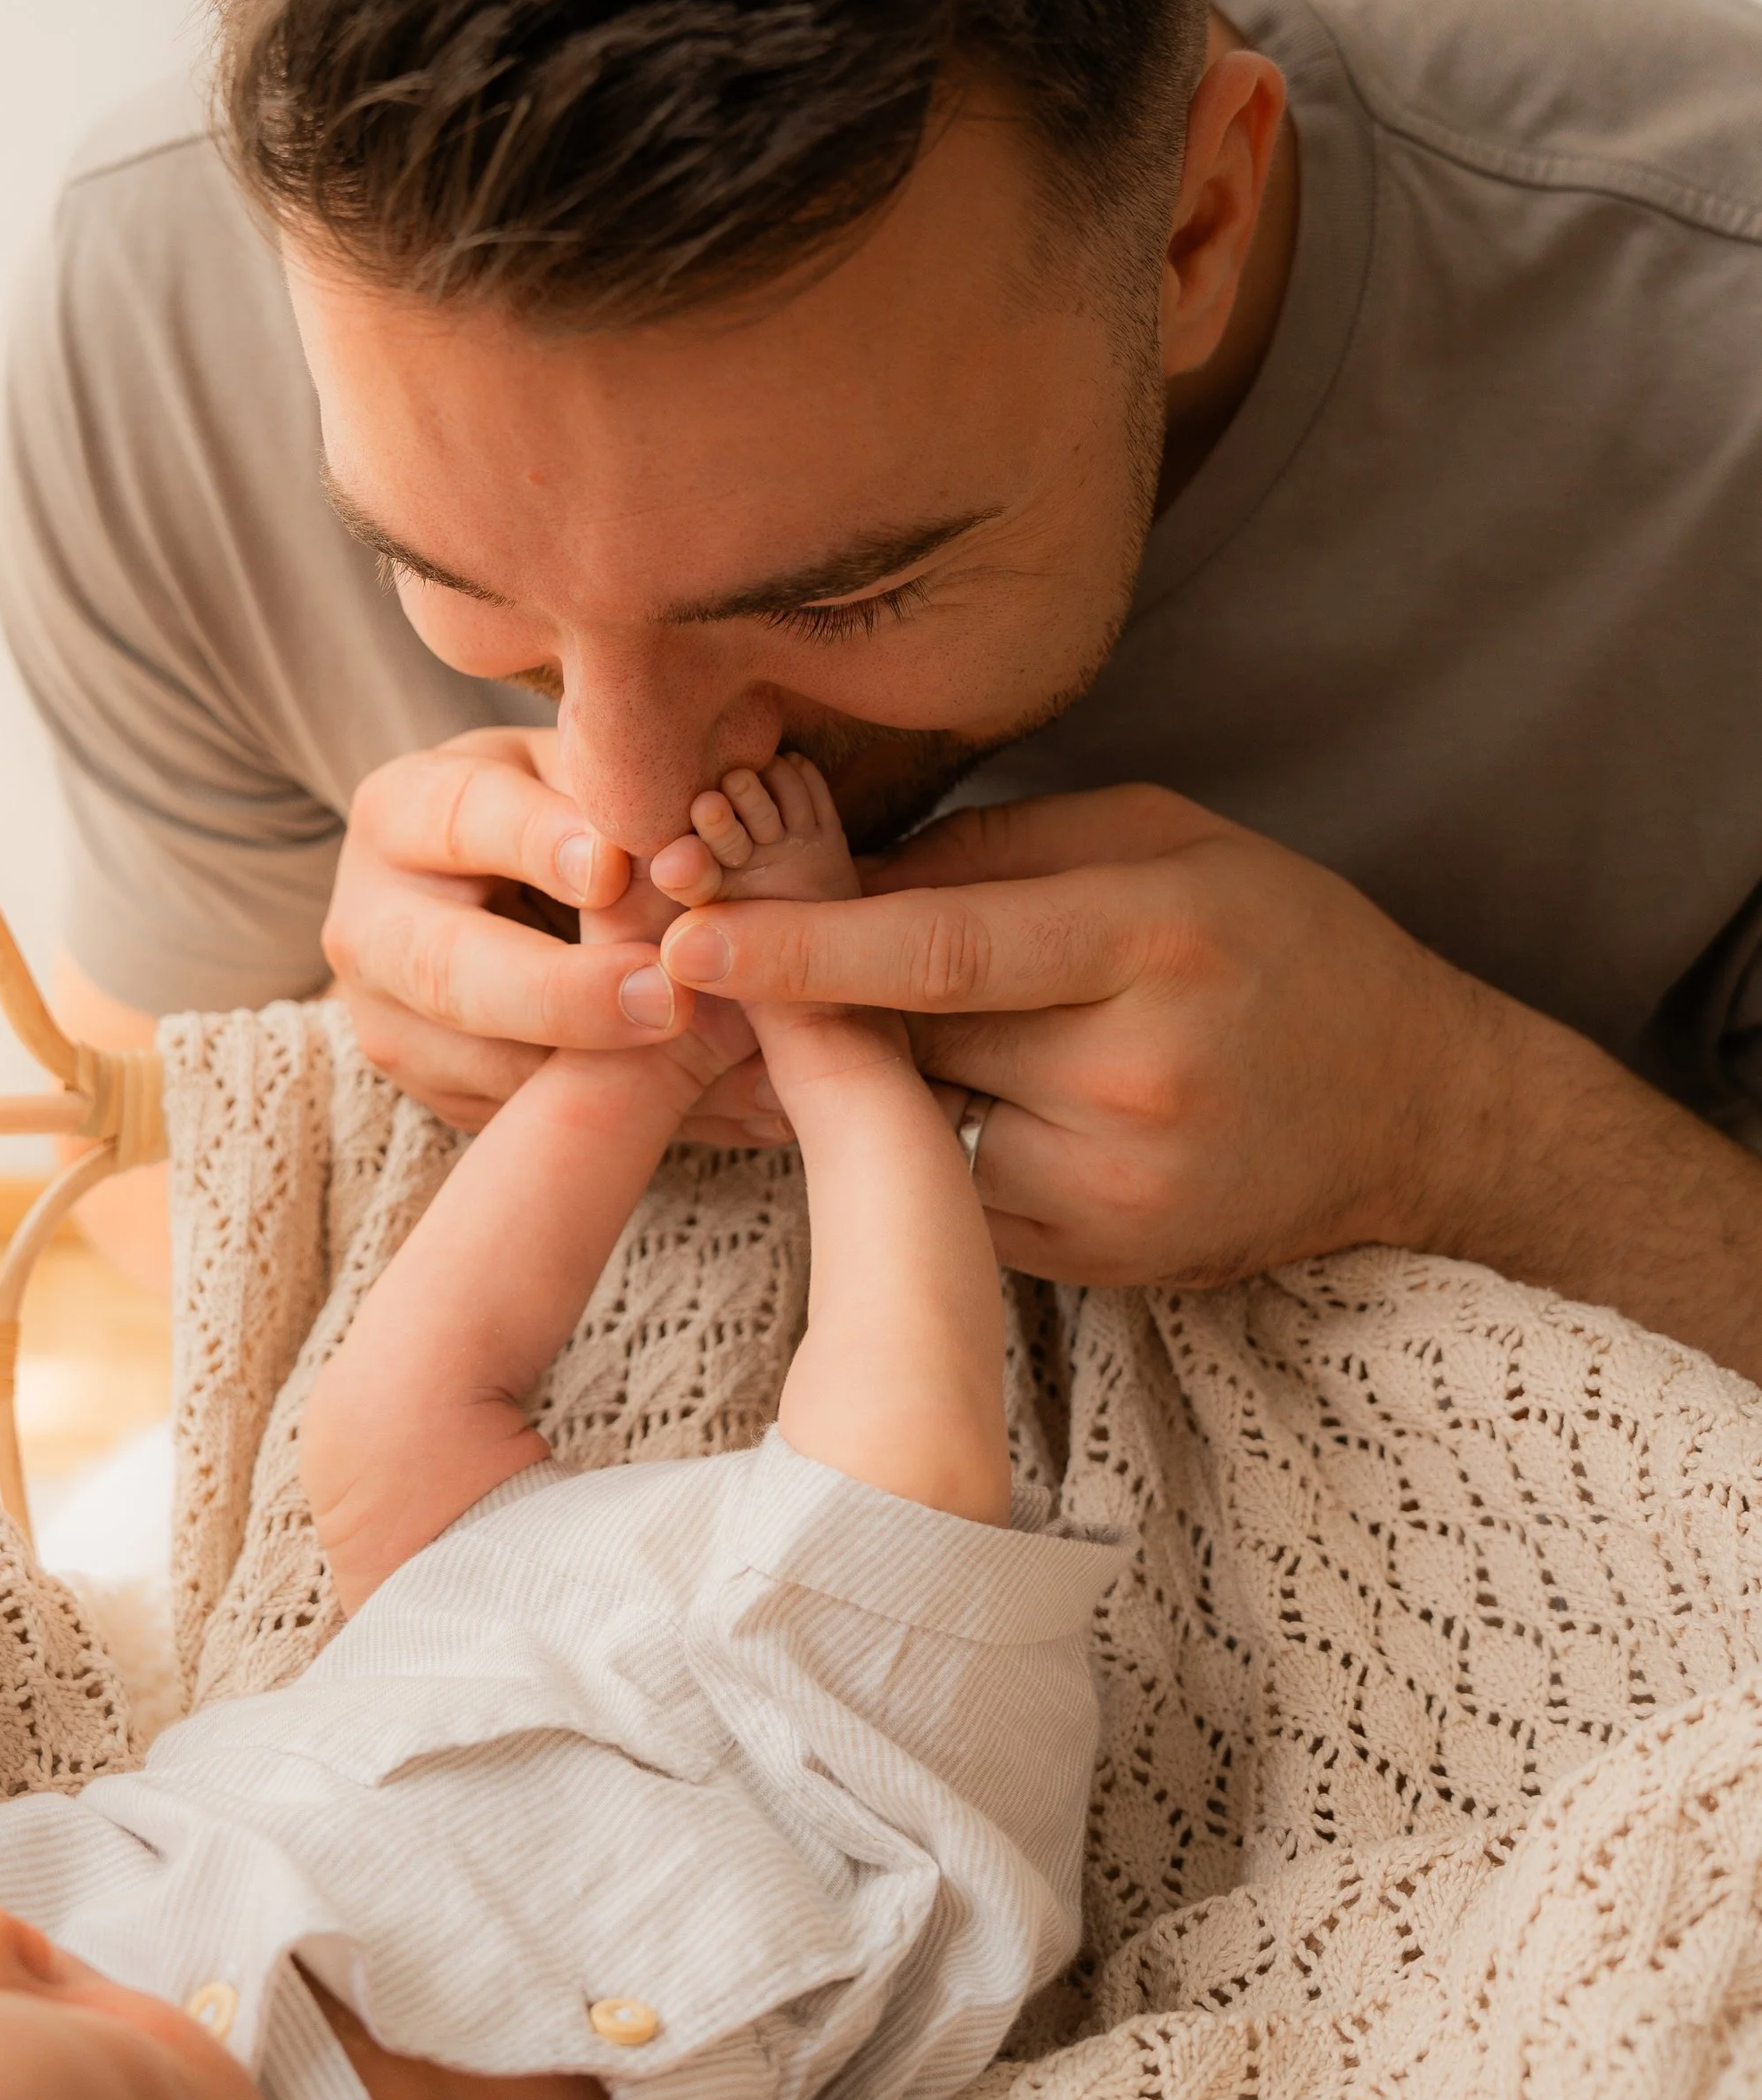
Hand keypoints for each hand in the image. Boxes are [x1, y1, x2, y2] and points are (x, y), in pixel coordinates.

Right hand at [326, 728, 784, 1143]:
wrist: (482, 893)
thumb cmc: (550, 809)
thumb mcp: (571, 770)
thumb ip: (616, 787)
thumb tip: (695, 831)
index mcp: (399, 811)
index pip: (460, 819)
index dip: (537, 842)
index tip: (616, 867)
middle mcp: (370, 922)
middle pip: (448, 970)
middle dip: (562, 993)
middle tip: (666, 999)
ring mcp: (390, 1021)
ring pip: (483, 1066)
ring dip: (601, 1075)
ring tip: (715, 1064)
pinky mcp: (434, 1093)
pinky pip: (523, 1120)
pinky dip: (623, 1120)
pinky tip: (713, 1103)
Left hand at [657, 785, 1515, 1284]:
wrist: (1416, 1111)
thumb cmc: (1276, 940)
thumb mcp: (1159, 836)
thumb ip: (992, 847)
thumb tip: (823, 872)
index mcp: (1154, 937)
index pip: (940, 949)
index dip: (802, 944)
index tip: (682, 936)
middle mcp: (1134, 1074)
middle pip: (907, 1034)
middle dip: (823, 992)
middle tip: (751, 937)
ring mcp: (1113, 1187)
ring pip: (915, 1116)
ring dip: (878, 1067)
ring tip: (909, 1016)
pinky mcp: (1092, 1262)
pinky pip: (948, 1183)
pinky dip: (926, 1134)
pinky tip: (965, 1094)